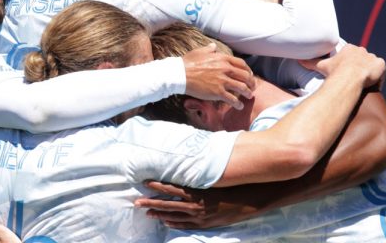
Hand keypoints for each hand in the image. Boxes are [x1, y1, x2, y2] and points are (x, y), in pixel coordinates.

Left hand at [135, 181, 256, 228]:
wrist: (249, 200)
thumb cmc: (231, 184)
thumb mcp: (214, 176)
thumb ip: (200, 171)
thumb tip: (189, 160)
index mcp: (197, 191)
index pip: (171, 188)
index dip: (157, 186)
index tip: (144, 183)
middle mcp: (195, 205)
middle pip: (168, 204)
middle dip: (151, 203)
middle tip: (137, 203)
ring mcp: (199, 216)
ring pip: (174, 216)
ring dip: (159, 214)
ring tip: (147, 213)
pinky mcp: (205, 224)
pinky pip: (185, 225)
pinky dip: (174, 224)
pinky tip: (166, 223)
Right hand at [182, 44, 254, 109]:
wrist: (179, 74)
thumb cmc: (187, 63)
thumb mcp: (199, 52)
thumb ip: (209, 49)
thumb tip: (213, 46)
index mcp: (223, 59)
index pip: (242, 64)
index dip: (248, 70)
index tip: (249, 75)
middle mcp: (225, 69)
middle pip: (245, 76)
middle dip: (251, 82)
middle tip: (252, 87)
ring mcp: (222, 81)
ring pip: (242, 88)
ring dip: (247, 93)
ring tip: (248, 96)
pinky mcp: (218, 92)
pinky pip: (232, 99)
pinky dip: (238, 103)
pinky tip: (239, 106)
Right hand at [300, 44, 384, 88]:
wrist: (349, 78)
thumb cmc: (335, 72)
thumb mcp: (321, 66)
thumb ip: (311, 62)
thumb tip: (298, 60)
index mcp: (349, 48)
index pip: (350, 54)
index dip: (349, 63)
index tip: (346, 71)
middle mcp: (361, 50)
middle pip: (361, 58)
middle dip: (359, 66)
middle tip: (353, 78)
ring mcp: (371, 57)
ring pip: (371, 64)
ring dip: (368, 71)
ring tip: (362, 82)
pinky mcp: (380, 64)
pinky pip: (380, 70)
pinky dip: (377, 76)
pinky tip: (371, 83)